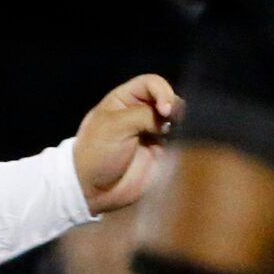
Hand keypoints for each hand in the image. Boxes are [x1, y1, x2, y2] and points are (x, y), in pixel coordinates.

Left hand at [74, 74, 179, 213]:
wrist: (93, 190)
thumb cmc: (97, 153)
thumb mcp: (116, 126)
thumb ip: (146, 114)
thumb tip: (170, 117)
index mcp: (122, 100)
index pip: (151, 83)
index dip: (162, 91)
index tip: (163, 110)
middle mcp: (138, 112)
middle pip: (166, 98)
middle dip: (172, 107)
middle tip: (169, 123)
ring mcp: (149, 130)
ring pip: (174, 117)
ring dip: (177, 122)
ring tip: (170, 134)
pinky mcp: (158, 148)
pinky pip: (176, 137)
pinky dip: (180, 137)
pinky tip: (175, 143)